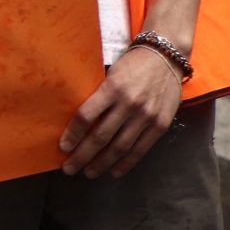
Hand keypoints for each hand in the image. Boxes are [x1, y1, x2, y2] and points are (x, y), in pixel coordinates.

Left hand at [59, 44, 183, 177]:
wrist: (166, 57)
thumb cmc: (132, 64)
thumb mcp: (110, 74)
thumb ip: (98, 96)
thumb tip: (78, 120)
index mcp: (112, 88)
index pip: (86, 117)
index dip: (73, 134)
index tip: (62, 147)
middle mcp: (129, 104)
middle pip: (100, 137)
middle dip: (82, 155)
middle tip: (69, 168)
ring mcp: (146, 116)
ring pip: (120, 147)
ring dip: (102, 163)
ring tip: (88, 172)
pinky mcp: (160, 124)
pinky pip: (141, 149)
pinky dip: (126, 163)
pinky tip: (114, 171)